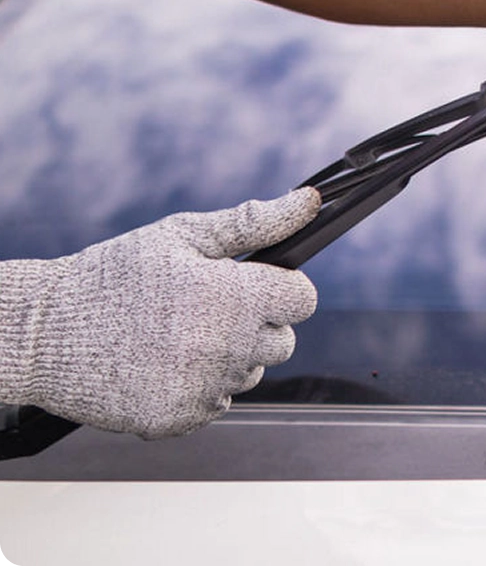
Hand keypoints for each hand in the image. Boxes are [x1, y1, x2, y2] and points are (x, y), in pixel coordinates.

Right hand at [0, 189, 319, 438]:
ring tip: (177, 336)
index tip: (257, 285)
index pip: (302, 300)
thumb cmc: (114, 276)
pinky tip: (161, 364)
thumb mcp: (182, 236)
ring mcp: (203, 387)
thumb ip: (253, 222)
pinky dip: (198, 387)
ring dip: (229, 357)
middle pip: (282, 342)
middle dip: (257, 324)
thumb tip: (308, 202)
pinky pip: (216, 404)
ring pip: (250, 375)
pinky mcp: (179, 418)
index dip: (283, 289)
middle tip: (207, 309)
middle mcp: (226, 346)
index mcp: (234, 297)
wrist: (43, 332)